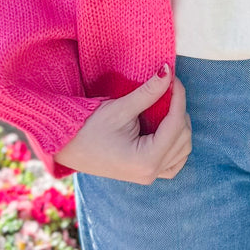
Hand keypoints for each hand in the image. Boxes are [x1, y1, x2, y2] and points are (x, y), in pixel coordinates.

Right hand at [54, 66, 191, 183]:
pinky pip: (174, 161)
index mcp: (146, 161)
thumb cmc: (88, 128)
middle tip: (168, 87)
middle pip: (183, 137)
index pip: (175, 125)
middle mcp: (151, 173)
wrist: (67, 146)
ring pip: (182, 149)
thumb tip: (168, 73)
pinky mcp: (146, 173)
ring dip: (179, 125)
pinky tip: (166, 125)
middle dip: (179, 110)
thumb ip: (148, 93)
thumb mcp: (120, 109)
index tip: (174, 77)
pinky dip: (176, 142)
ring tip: (165, 104)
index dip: (178, 97)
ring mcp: (149, 176)